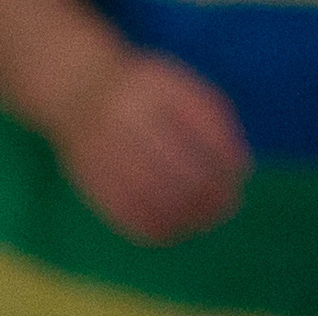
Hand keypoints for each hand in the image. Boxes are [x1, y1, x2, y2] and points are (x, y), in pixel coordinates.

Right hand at [41, 49, 247, 245]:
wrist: (77, 93)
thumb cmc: (143, 92)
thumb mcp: (176, 85)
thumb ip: (211, 115)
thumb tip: (241, 167)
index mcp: (152, 89)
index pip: (201, 130)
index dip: (226, 158)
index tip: (241, 173)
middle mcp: (124, 118)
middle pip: (181, 170)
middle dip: (212, 195)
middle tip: (229, 206)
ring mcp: (103, 152)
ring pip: (157, 199)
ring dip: (190, 217)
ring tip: (205, 221)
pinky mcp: (90, 181)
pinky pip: (130, 216)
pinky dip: (160, 229)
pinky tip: (176, 228)